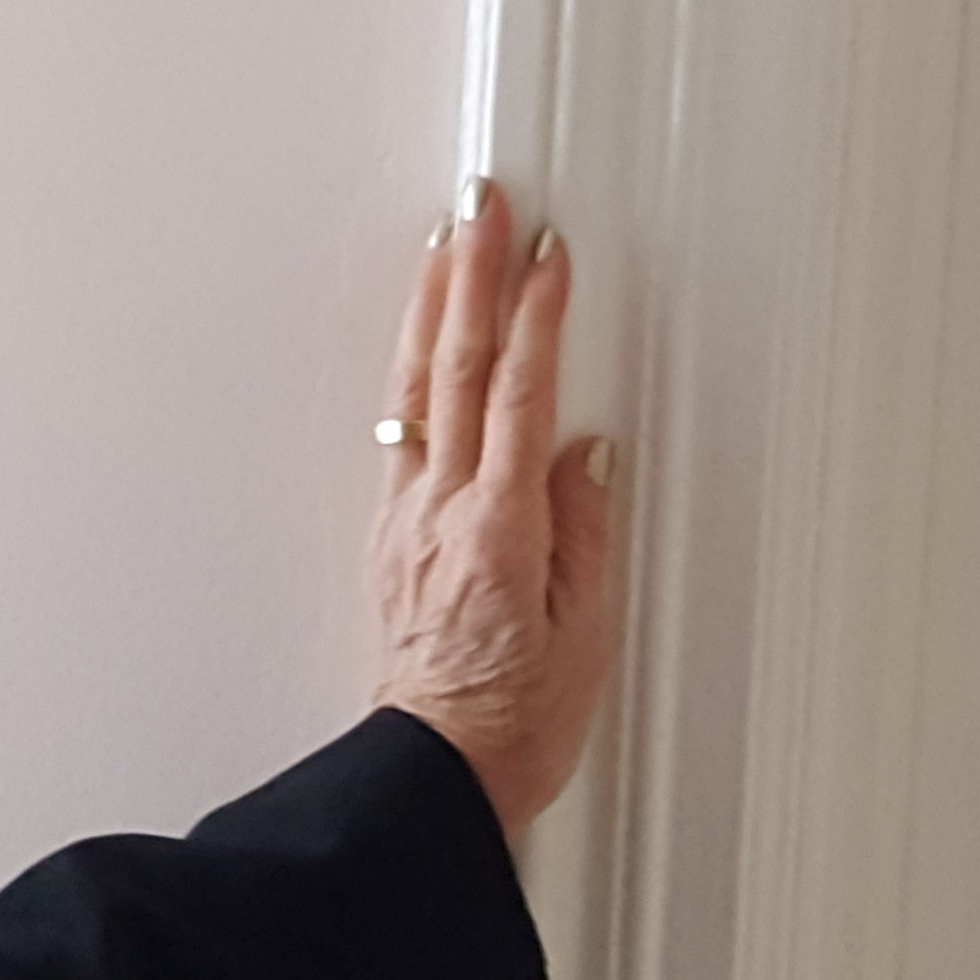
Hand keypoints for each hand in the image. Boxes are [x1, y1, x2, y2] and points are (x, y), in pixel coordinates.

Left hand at [367, 181, 620, 836]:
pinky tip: (422, 346)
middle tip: (483, 205)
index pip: (522, 395)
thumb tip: (585, 453)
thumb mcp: (585, 632)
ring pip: (418, 388)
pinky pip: (404, 428)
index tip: (550, 256)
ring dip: (434, 307)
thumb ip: (584, 529)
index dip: (538, 317)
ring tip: (446, 244)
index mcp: (498, 528)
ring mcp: (408, 519)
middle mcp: (441, 511)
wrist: (435, 775)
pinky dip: (416, 370)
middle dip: (473, 276)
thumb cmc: (515, 721)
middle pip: (458, 368)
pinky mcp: (394, 536)